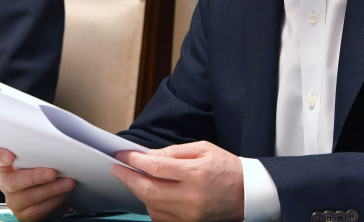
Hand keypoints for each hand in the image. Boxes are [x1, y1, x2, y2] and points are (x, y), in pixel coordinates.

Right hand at [0, 148, 74, 221]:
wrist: (50, 193)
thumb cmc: (46, 168)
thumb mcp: (42, 158)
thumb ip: (43, 152)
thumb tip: (61, 147)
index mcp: (8, 165)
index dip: (1, 157)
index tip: (10, 157)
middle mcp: (7, 183)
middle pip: (14, 181)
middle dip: (36, 177)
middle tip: (53, 173)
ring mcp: (14, 200)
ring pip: (28, 197)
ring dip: (52, 190)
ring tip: (68, 183)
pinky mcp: (23, 214)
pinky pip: (37, 210)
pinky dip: (54, 201)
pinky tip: (65, 194)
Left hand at [111, 141, 243, 221]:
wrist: (246, 192)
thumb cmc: (226, 167)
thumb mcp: (204, 149)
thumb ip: (175, 152)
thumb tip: (149, 155)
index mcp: (196, 173)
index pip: (157, 167)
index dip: (135, 161)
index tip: (123, 155)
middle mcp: (191, 197)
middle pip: (149, 189)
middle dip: (128, 178)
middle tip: (117, 168)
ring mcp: (188, 215)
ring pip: (151, 205)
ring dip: (138, 191)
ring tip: (134, 178)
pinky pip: (160, 217)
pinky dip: (151, 205)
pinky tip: (150, 193)